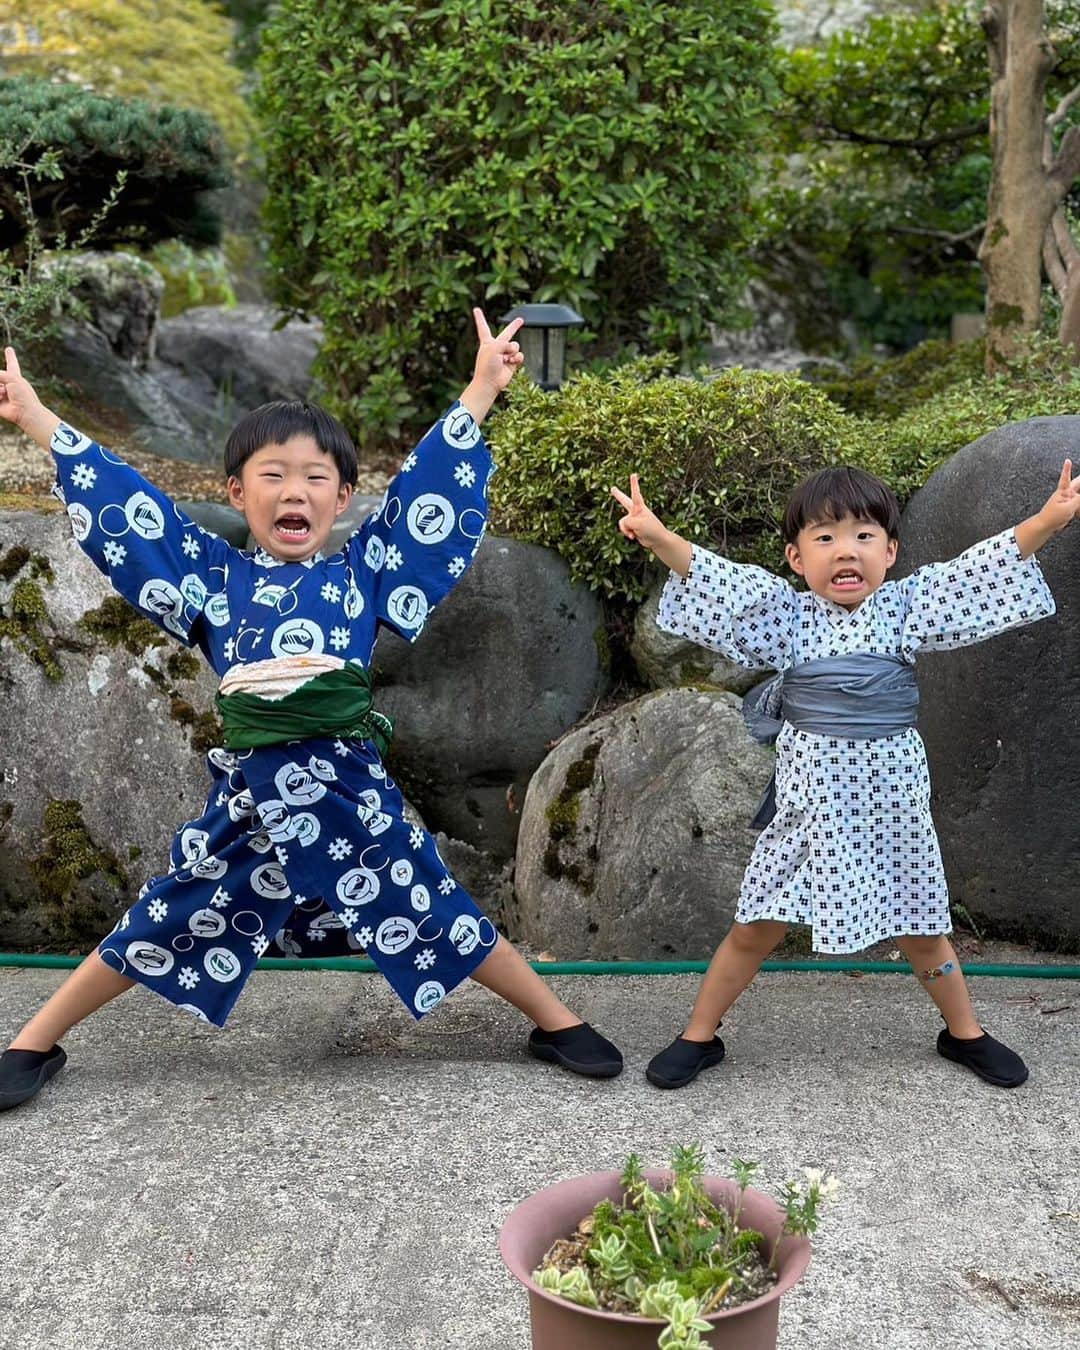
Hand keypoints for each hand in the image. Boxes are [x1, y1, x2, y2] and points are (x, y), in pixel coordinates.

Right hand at [0, 347, 42, 428]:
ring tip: (5, 395)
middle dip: (1, 385)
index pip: (12, 364)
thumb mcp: (12, 378)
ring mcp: (2, 393)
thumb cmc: (23, 395)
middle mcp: (8, 384)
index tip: (9, 349)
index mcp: (15, 377)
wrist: (25, 413)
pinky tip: (2, 398)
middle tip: (8, 392)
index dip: (10, 356)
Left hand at [458, 309, 524, 423]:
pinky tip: (511, 363)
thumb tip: (514, 350)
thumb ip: (504, 343)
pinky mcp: (512, 362)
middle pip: (507, 333)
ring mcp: (505, 354)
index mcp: (487, 341)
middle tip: (520, 320)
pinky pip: (520, 355)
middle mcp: (497, 346)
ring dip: (512, 351)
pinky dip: (517, 358)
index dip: (479, 317)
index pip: (483, 326)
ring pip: (515, 346)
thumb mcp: (493, 348)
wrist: (490, 383)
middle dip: (514, 326)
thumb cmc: (487, 366)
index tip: (476, 309)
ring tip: (505, 359)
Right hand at [610, 473, 667, 551]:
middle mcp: (636, 511)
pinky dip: (628, 533)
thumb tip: (623, 526)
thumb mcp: (637, 523)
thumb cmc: (652, 529)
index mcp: (640, 507)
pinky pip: (624, 529)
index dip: (634, 484)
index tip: (633, 474)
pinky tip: (634, 536)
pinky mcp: (632, 527)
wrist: (658, 541)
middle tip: (613, 488)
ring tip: (635, 532)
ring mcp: (634, 519)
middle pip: (624, 501)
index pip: (636, 493)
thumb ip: (626, 522)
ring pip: (622, 523)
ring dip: (626, 529)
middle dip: (618, 495)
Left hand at [1038, 458, 1079, 533]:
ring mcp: (1067, 501)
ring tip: (1076, 510)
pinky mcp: (1069, 507)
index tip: (1067, 461)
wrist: (1045, 526)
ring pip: (1079, 496)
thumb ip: (1079, 500)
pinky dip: (1079, 508)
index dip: (1067, 469)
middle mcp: (1065, 494)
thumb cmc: (1052, 516)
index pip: (1065, 478)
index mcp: (1063, 492)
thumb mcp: (1068, 507)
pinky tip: (1077, 514)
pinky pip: (1078, 505)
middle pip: (1077, 483)